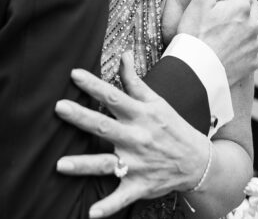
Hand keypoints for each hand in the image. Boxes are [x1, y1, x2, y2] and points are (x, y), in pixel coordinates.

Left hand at [54, 52, 209, 217]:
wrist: (198, 162)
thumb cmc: (173, 127)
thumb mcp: (157, 101)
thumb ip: (135, 81)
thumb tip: (123, 54)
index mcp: (141, 116)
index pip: (114, 96)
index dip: (94, 85)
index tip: (74, 74)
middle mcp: (136, 138)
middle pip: (104, 126)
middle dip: (81, 118)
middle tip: (59, 108)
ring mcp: (137, 164)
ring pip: (106, 164)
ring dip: (84, 165)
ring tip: (60, 165)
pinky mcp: (138, 186)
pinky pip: (121, 198)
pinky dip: (107, 207)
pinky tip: (91, 214)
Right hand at [175, 0, 257, 85]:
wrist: (195, 71)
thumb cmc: (193, 33)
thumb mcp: (201, 0)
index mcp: (241, 7)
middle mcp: (253, 24)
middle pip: (255, 6)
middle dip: (244, 3)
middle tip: (226, 9)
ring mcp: (255, 44)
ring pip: (257, 26)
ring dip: (248, 23)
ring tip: (229, 28)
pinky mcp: (253, 62)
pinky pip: (256, 46)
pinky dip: (248, 42)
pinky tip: (234, 45)